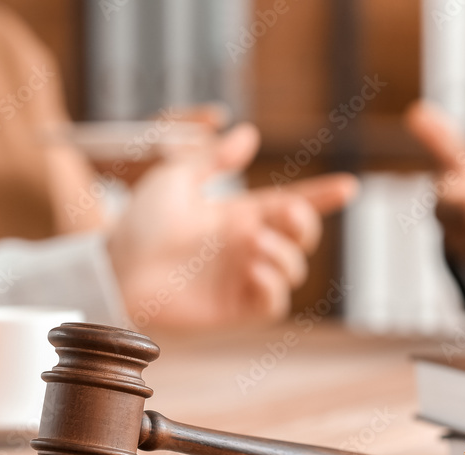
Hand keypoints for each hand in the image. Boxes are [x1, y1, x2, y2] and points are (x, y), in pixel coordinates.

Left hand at [108, 122, 358, 328]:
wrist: (115, 268)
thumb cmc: (137, 225)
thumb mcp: (174, 177)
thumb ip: (212, 158)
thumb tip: (248, 134)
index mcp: (238, 216)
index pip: (292, 204)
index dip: (322, 195)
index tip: (348, 186)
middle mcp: (246, 247)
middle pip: (302, 238)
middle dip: (305, 223)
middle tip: (286, 213)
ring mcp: (242, 279)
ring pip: (293, 269)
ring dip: (283, 253)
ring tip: (253, 244)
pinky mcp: (235, 309)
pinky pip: (273, 303)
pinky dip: (272, 285)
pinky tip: (253, 270)